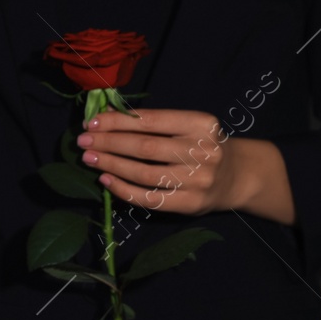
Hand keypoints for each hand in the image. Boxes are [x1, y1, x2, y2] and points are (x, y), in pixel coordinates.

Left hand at [76, 108, 294, 224]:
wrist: (237, 176)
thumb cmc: (202, 145)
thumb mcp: (186, 126)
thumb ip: (151, 122)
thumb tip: (105, 115)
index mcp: (202, 124)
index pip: (151, 121)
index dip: (118, 121)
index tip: (92, 122)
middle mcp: (204, 151)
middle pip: (145, 147)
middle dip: (109, 143)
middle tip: (83, 141)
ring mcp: (199, 180)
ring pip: (145, 173)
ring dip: (111, 165)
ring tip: (90, 159)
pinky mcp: (191, 204)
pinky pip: (150, 199)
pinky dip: (124, 190)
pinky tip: (106, 180)